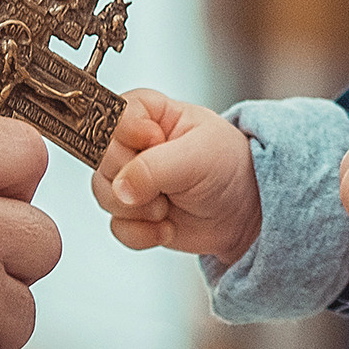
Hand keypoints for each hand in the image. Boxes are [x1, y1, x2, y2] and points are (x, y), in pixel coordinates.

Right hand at [92, 88, 259, 265]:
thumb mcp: (198, 157)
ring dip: (136, 210)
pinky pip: (116, 226)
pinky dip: (141, 233)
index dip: (130, 135)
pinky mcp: (133, 212)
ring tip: (166, 208)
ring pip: (103, 194)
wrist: (247, 212)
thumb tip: (120, 189)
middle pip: (102, 159)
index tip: (155, 143)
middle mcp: (133, 145)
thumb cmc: (229, 167)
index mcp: (149, 114)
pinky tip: (166, 227)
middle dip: (132, 181)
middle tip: (164, 186)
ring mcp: (130, 179)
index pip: (114, 115)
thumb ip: (154, 168)